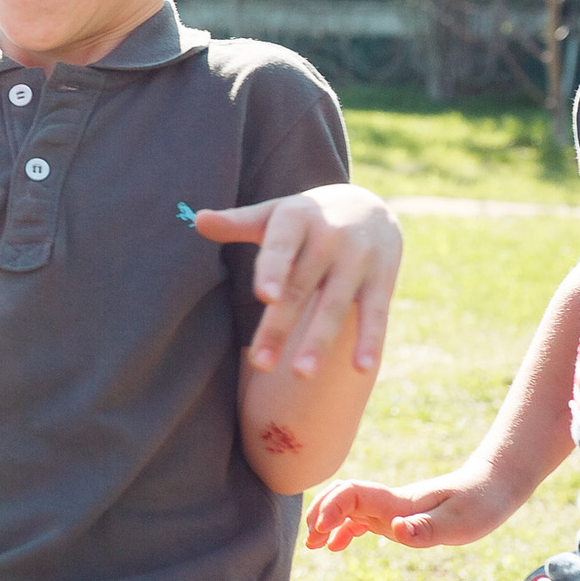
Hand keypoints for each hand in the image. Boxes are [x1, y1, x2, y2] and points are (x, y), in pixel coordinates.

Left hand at [192, 184, 399, 377]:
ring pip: (335, 306)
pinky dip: (370, 340)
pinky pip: (375, 313)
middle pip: (300, 288)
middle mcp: (330, 238)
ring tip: (301, 374)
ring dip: (319, 341)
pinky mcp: (382, 279)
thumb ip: (237, 223)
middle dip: (279, 326)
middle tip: (260, 363)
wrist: (369, 206)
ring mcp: (358, 260)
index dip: (274, 270)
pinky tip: (361, 368)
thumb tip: (197, 220)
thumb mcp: (274, 214)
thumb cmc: (305, 218)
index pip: (282, 247)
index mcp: (297, 219)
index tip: (264, 296)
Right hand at [302, 468, 512, 550]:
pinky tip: (338, 545)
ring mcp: (391, 510)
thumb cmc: (479, 504)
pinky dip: (345, 530)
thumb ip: (426, 528)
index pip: (350, 494)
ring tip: (313, 545)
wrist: (493, 488)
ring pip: (348, 510)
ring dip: (327, 523)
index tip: (322, 530)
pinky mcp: (398, 517)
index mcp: (397, 502)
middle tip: (311, 542)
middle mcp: (388, 503)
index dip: (330, 508)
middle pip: (340, 500)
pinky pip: (363, 520)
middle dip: (320, 515)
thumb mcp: (459, 523)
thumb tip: (395, 530)